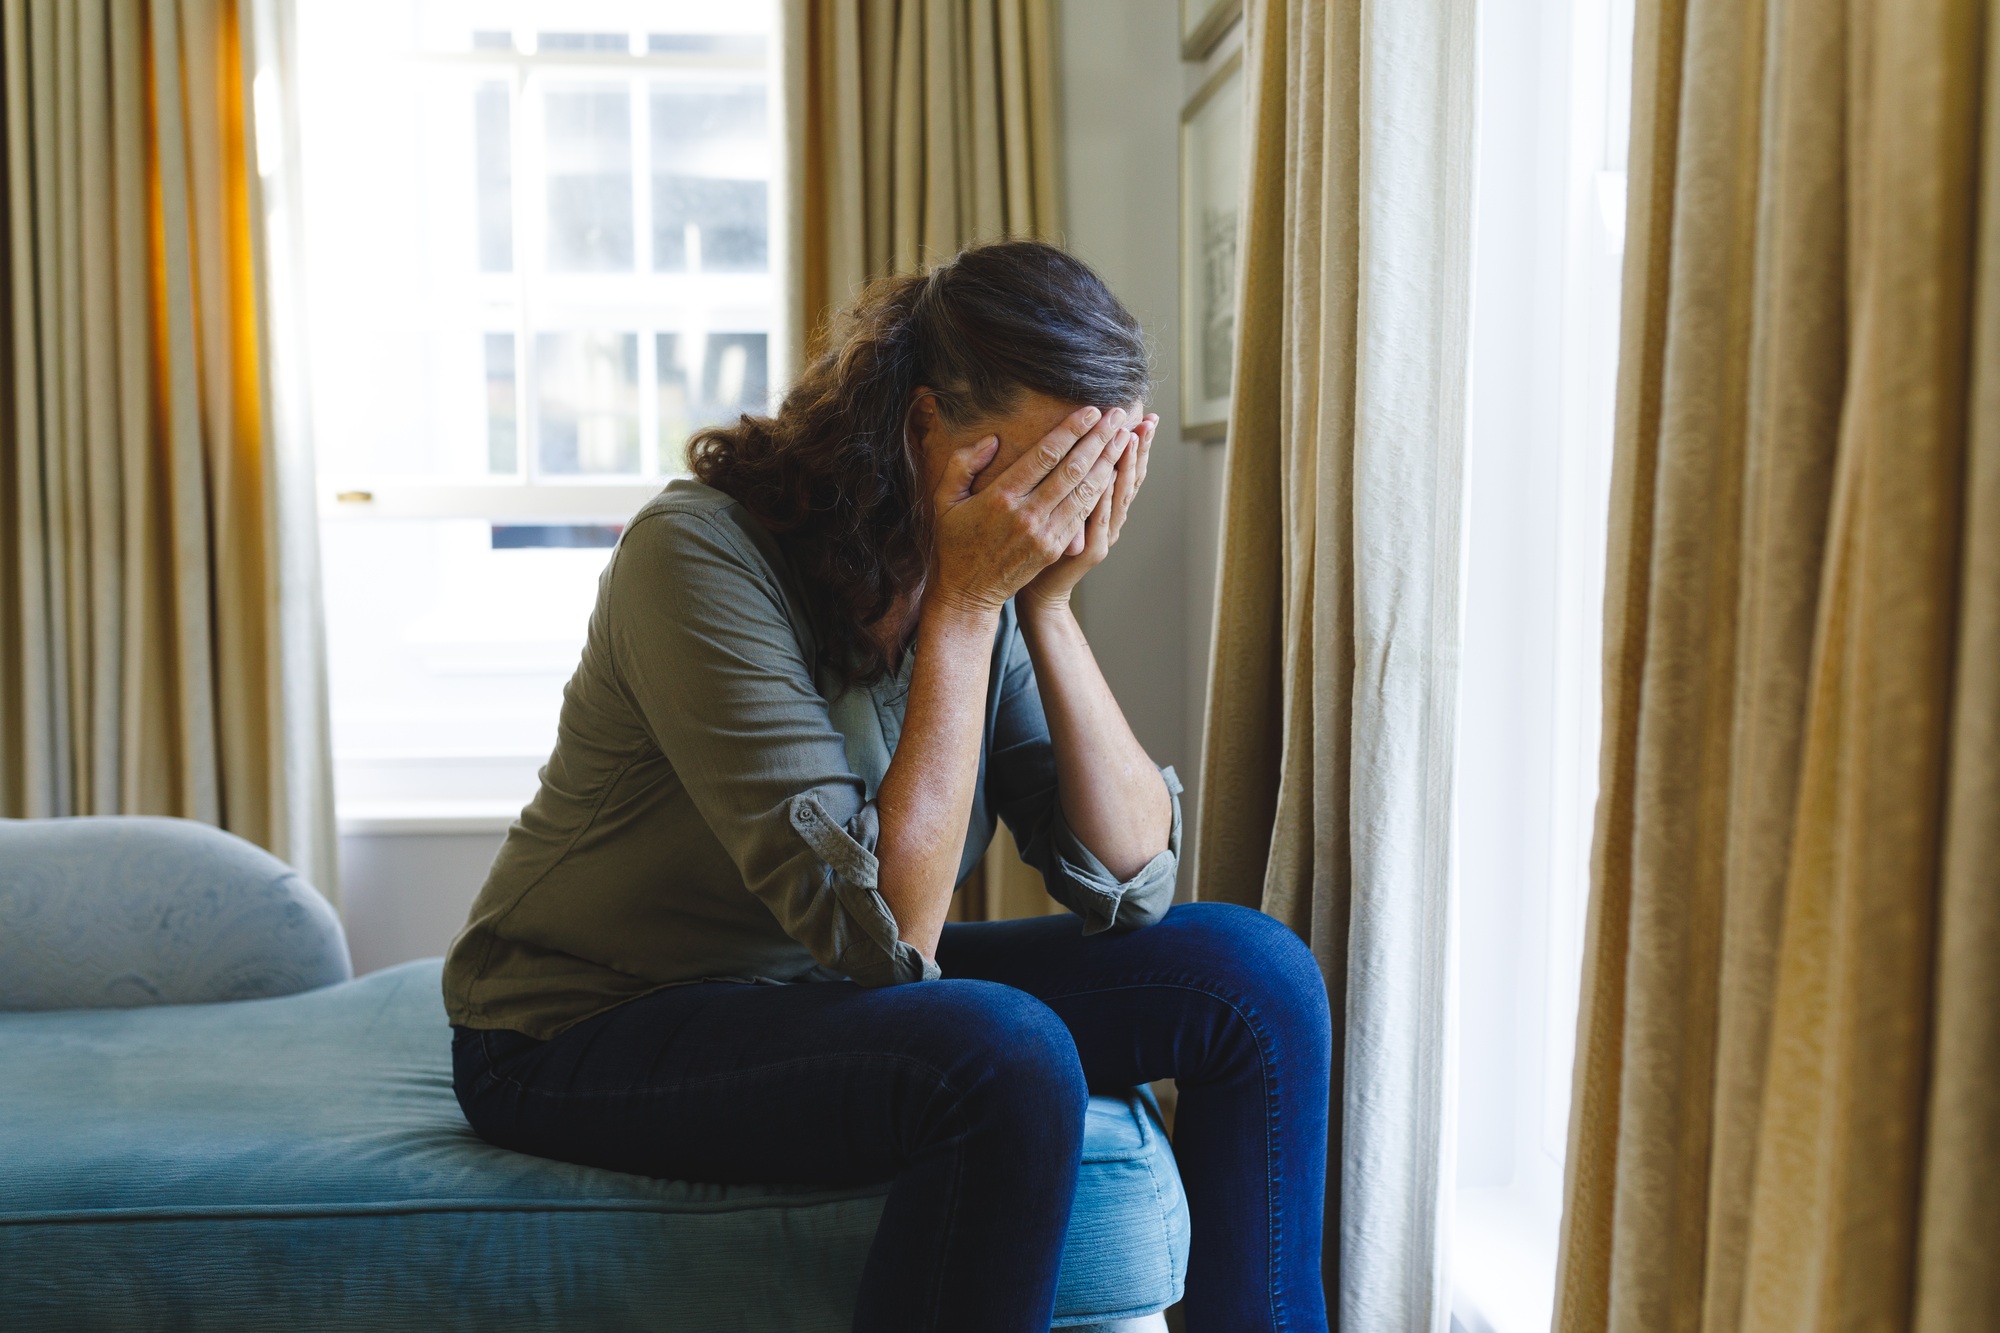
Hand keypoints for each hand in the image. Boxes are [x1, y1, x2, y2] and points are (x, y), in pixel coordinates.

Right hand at [928, 406, 1131, 616]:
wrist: (968, 592)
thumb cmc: (955, 541)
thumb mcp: (945, 499)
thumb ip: (963, 464)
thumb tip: (992, 440)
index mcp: (1001, 497)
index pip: (1045, 455)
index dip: (1071, 430)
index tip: (1091, 411)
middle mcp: (1027, 515)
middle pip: (1072, 470)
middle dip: (1099, 439)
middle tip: (1118, 415)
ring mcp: (1044, 534)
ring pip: (1084, 492)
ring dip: (1108, 463)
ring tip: (1125, 438)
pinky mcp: (1054, 549)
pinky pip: (1083, 516)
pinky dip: (1101, 493)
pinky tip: (1114, 473)